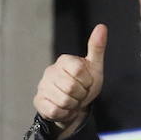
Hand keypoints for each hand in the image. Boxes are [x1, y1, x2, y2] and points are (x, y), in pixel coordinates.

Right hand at [33, 23, 106, 137]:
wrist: (76, 105)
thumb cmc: (85, 84)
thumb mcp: (95, 67)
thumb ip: (97, 48)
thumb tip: (102, 26)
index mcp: (64, 61)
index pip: (79, 71)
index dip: (87, 81)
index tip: (87, 82)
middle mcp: (50, 71)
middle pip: (71, 88)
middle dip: (81, 95)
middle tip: (80, 93)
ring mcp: (42, 86)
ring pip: (63, 101)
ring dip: (73, 105)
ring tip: (73, 100)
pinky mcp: (38, 101)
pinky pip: (55, 111)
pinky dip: (65, 113)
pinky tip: (65, 108)